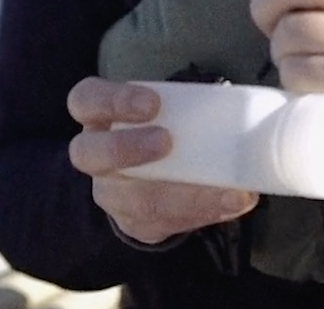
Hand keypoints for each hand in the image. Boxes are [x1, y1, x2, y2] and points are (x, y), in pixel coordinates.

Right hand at [66, 77, 258, 244]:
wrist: (146, 176)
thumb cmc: (159, 126)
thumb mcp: (163, 108)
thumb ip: (186, 102)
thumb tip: (236, 101)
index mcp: (98, 115)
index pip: (86, 100)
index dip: (114, 101)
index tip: (152, 103)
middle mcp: (95, 155)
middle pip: (88, 153)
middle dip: (127, 148)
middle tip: (166, 142)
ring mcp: (110, 194)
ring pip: (133, 201)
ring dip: (183, 196)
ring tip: (228, 192)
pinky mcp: (134, 223)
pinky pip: (163, 224)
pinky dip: (203, 213)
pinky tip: (233, 204)